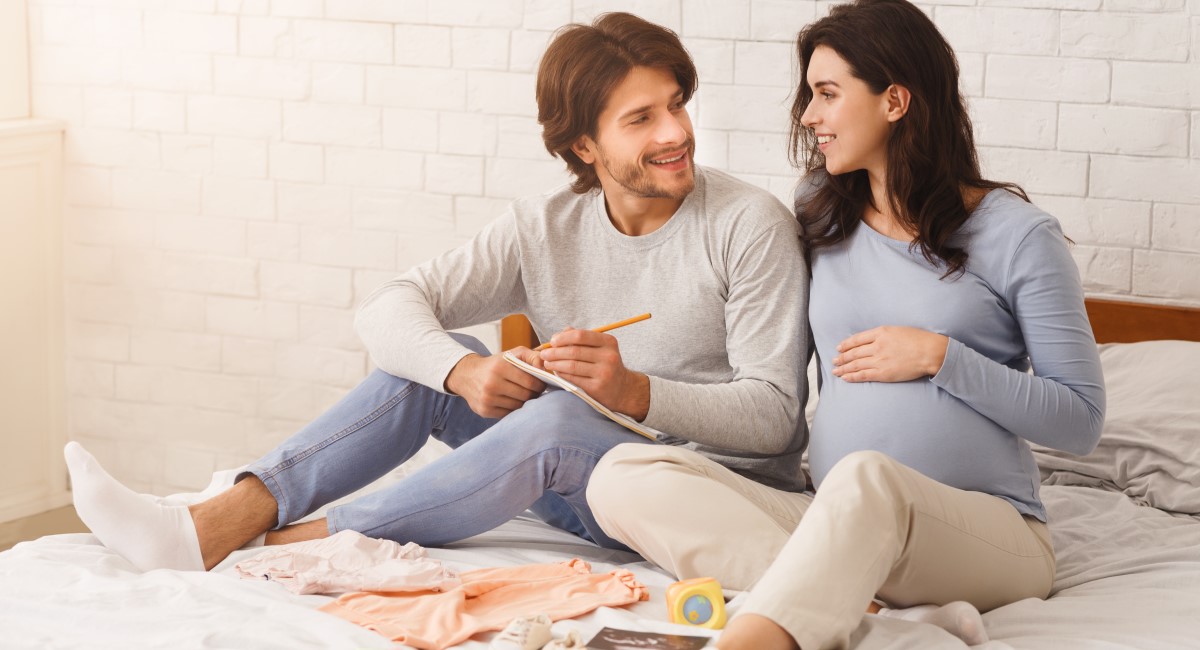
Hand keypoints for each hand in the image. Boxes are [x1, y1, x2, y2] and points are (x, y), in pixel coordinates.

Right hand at [444, 347, 545, 417]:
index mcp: (500, 367)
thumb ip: (532, 356)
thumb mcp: (512, 354)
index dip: (540, 384)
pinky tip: (513, 401)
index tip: (542, 384)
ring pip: (518, 406)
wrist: (466, 375)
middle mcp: (492, 384)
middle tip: (535, 391)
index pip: (530, 382)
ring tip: (525, 395)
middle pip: (525, 396)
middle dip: (534, 394)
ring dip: (525, 402)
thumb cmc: (495, 364)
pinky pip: (508, 414)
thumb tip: (545, 366)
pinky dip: (514, 409)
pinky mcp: (484, 410)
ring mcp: (487, 399)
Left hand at [539, 328, 649, 419]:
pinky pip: (573, 379)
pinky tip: (556, 372)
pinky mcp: (597, 387)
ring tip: (547, 362)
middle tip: (544, 354)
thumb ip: (581, 338)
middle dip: (555, 352)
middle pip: (574, 351)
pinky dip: (561, 374)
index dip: (563, 337)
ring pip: (572, 365)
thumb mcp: (600, 348)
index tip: (552, 341)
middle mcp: (609, 356)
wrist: (623, 390)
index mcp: (609, 342)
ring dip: (555, 363)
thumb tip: (560, 333)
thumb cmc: (606, 365)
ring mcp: (604, 373)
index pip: (580, 335)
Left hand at [831, 326, 948, 382]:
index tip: (839, 347)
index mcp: (880, 332)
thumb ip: (883, 334)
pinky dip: (852, 377)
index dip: (846, 344)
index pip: (857, 339)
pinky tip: (845, 378)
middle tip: (834, 360)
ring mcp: (879, 360)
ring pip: (856, 364)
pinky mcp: (883, 373)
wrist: (930, 352)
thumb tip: (872, 340)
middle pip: (854, 352)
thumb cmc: (919, 339)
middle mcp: (877, 346)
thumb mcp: (898, 330)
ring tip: (835, 370)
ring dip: (843, 368)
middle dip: (842, 357)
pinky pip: (863, 375)